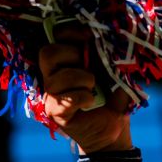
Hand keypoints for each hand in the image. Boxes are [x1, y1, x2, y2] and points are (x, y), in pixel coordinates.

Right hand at [38, 24, 132, 152]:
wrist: (115, 129)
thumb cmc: (113, 97)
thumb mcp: (114, 70)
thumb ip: (106, 53)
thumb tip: (103, 33)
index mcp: (66, 61)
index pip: (55, 37)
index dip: (70, 32)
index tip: (89, 35)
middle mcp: (53, 75)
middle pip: (47, 53)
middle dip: (73, 56)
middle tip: (89, 68)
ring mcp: (52, 94)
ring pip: (57, 77)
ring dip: (83, 80)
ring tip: (93, 88)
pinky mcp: (55, 113)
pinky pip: (66, 99)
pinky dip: (84, 97)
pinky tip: (91, 102)